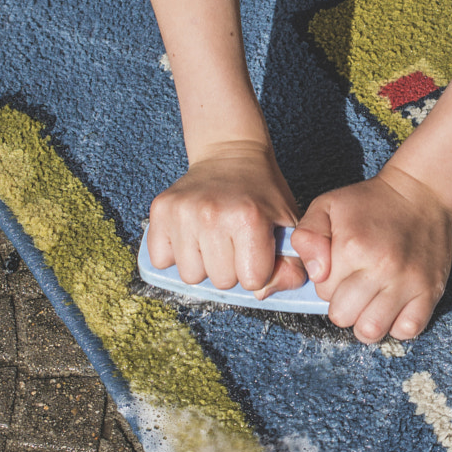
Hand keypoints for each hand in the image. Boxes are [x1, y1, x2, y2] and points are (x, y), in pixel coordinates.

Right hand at [145, 140, 308, 297]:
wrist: (231, 156)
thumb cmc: (262, 195)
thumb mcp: (289, 226)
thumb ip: (291, 266)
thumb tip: (261, 295)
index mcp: (249, 218)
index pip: (251, 281)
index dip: (257, 270)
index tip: (257, 248)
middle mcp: (212, 214)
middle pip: (220, 282)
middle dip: (231, 269)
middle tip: (234, 241)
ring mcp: (182, 212)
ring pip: (190, 276)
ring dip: (203, 264)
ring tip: (213, 238)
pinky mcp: (160, 210)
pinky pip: (162, 260)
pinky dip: (175, 254)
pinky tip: (191, 235)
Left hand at [290, 163, 451, 342]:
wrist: (419, 193)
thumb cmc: (369, 203)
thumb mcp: (326, 206)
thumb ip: (307, 237)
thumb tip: (316, 274)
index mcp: (353, 247)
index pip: (322, 293)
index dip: (327, 283)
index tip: (340, 268)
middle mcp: (382, 268)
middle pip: (343, 317)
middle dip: (343, 305)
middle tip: (353, 285)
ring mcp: (408, 283)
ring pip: (372, 331)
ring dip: (365, 321)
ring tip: (370, 302)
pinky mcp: (430, 292)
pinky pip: (407, 330)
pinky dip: (396, 326)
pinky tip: (392, 308)